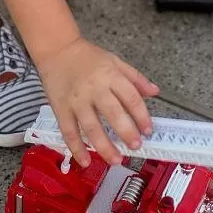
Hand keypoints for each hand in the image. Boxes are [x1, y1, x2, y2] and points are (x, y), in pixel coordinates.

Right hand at [36, 37, 158, 167]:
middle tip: (136, 147)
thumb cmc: (88, 57)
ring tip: (116, 160)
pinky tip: (84, 162)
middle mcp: (94, 89)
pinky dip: (76, 148)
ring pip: (91, 127)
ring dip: (104, 146)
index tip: (148, 130)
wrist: (57, 50)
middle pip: (113, 114)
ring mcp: (76, 101)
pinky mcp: (61, 109)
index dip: (141, 116)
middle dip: (126, 132)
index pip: (131, 98)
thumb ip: (135, 78)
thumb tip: (155, 92)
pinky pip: (69, 132)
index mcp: (111, 76)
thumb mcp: (115, 61)